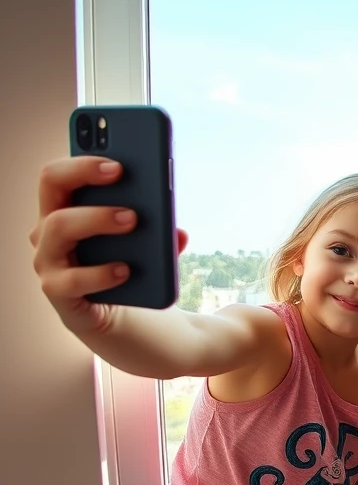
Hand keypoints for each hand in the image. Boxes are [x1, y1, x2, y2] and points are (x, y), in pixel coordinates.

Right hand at [30, 157, 188, 336]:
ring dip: (96, 218)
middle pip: (51, 185)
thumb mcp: (152, 248)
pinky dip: (100, 273)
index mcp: (68, 210)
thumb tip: (180, 232)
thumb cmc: (134, 273)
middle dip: (83, 172)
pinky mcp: (61, 296)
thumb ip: (162, 235)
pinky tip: (126, 270)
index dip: (84, 158)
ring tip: (133, 219)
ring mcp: (50, 262)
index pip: (62, 172)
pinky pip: (70, 280)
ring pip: (57, 227)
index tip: (119, 158)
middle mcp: (50, 231)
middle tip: (122, 174)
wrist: (130, 326)